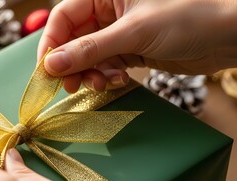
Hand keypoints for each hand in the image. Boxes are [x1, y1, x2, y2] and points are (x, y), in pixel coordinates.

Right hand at [38, 0, 236, 92]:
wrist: (228, 38)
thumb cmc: (187, 18)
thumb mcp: (133, 33)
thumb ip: (90, 49)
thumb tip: (51, 65)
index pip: (64, 17)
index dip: (52, 43)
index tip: (47, 69)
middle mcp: (108, 11)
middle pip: (73, 39)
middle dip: (71, 63)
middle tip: (70, 85)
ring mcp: (119, 32)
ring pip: (88, 56)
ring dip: (89, 73)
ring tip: (100, 84)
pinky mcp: (130, 51)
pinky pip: (105, 66)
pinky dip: (106, 77)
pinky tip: (117, 81)